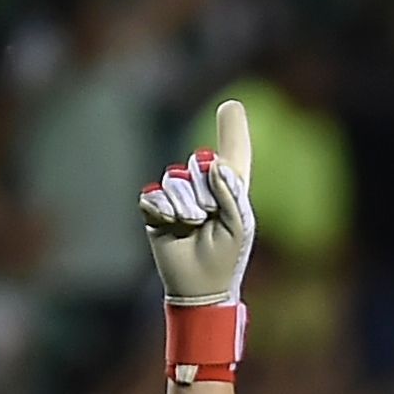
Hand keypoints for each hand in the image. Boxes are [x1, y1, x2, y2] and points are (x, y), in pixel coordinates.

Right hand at [139, 100, 254, 306]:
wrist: (201, 287)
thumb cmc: (226, 258)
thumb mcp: (239, 225)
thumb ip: (232, 192)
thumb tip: (213, 163)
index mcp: (229, 188)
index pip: (231, 155)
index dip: (232, 130)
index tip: (231, 106)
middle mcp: (203, 187)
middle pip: (199, 161)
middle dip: (206, 189)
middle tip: (209, 218)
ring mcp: (177, 197)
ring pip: (175, 176)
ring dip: (185, 203)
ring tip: (192, 225)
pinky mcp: (155, 209)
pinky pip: (153, 194)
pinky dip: (164, 209)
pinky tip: (172, 224)